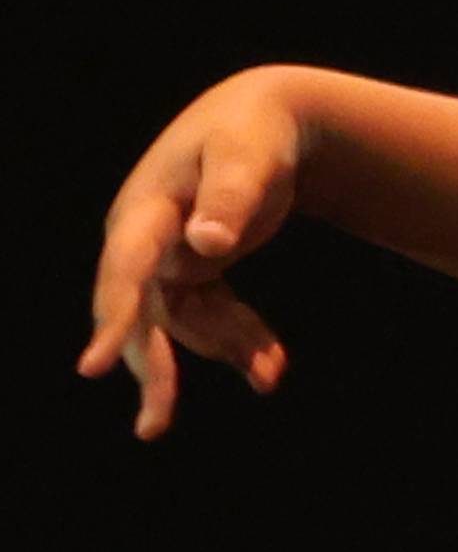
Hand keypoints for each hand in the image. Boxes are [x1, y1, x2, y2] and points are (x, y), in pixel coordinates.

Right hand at [80, 71, 309, 438]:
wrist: (267, 125)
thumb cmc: (252, 135)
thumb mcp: (248, 158)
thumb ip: (231, 198)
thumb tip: (206, 243)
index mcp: (144, 213)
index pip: (123, 273)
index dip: (111, 321)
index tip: (92, 368)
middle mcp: (143, 241)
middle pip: (140, 314)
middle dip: (153, 368)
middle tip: (154, 426)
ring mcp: (165, 259)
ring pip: (183, 325)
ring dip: (224, 350)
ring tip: (272, 374)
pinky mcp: (191, 270)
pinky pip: (208, 319)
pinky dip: (239, 341)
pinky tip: (270, 365)